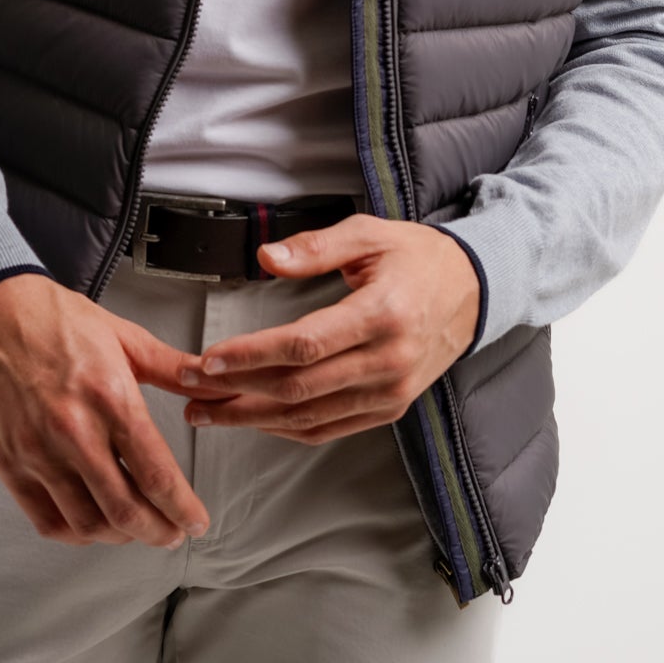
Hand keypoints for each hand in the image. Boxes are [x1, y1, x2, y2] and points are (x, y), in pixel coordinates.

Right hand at [0, 274, 237, 546]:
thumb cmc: (56, 319)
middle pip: (125, 509)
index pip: (156, 473)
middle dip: (158, 531)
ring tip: (135, 527)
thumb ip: (172, 367)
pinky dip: (75, 534)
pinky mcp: (8, 463)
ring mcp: (37, 452)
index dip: (182, 508)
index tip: (196, 521)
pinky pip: (46, 520)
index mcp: (110, 397)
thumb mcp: (123, 336)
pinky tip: (92, 524)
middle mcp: (74, 431)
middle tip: (172, 533)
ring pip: (87, 523)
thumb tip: (213, 382)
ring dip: (119, 536)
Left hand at [175, 215, 480, 443]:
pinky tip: (254, 419)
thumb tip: (266, 259)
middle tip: (190, 389)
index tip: (208, 358)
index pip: (303, 345)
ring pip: (309, 417)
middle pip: (298, 388)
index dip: (251, 356)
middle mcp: (388, 361)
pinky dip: (287, 428)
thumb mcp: (369, 233)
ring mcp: (391, 392)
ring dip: (252, 418)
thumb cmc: (417, 258)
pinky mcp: (390, 408)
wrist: (473, 291)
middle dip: (236, 392)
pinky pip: (330, 428)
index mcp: (382, 314)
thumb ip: (315, 247)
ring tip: (206, 413)